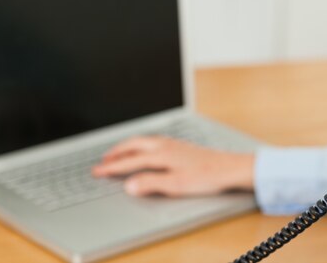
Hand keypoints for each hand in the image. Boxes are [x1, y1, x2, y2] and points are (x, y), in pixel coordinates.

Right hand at [91, 136, 254, 196]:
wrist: (229, 168)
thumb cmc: (206, 176)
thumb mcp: (176, 185)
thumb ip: (151, 184)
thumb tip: (129, 185)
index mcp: (161, 154)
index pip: (129, 161)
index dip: (111, 167)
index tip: (97, 171)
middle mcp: (165, 145)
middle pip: (134, 144)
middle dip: (116, 152)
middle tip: (102, 160)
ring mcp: (174, 143)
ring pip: (143, 141)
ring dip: (128, 146)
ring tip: (119, 153)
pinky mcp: (181, 146)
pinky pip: (153, 141)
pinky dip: (141, 145)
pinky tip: (145, 150)